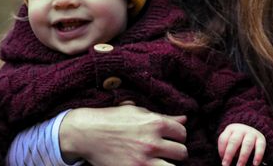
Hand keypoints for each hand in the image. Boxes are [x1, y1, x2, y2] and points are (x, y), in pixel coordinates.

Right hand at [59, 104, 187, 165]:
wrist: (87, 133)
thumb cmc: (112, 119)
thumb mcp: (138, 112)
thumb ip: (164, 117)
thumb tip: (185, 119)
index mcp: (155, 123)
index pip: (182, 133)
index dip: (178, 136)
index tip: (171, 138)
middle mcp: (152, 142)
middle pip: (182, 152)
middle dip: (176, 152)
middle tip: (166, 152)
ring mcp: (144, 160)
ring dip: (169, 165)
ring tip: (161, 161)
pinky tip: (150, 165)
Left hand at [218, 123, 266, 165]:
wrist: (252, 133)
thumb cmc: (238, 141)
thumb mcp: (230, 142)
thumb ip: (226, 149)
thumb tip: (225, 162)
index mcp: (231, 129)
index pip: (224, 139)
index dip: (221, 150)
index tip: (222, 161)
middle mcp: (241, 130)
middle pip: (234, 141)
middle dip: (229, 154)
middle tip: (226, 165)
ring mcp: (252, 133)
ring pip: (247, 144)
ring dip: (243, 157)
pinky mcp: (261, 139)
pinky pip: (260, 147)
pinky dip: (258, 156)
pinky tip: (255, 164)